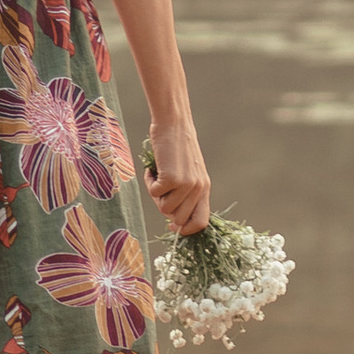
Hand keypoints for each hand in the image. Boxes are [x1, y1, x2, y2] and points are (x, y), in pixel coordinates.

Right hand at [145, 120, 211, 236]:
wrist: (173, 123)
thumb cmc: (177, 146)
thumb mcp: (189, 171)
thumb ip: (187, 192)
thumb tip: (173, 218)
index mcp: (205, 188)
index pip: (201, 223)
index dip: (186, 230)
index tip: (171, 226)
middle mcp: (199, 189)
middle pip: (178, 219)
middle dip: (164, 208)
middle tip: (160, 190)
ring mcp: (187, 185)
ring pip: (164, 209)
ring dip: (156, 194)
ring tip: (158, 175)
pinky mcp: (172, 178)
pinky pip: (154, 193)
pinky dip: (149, 181)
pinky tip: (153, 168)